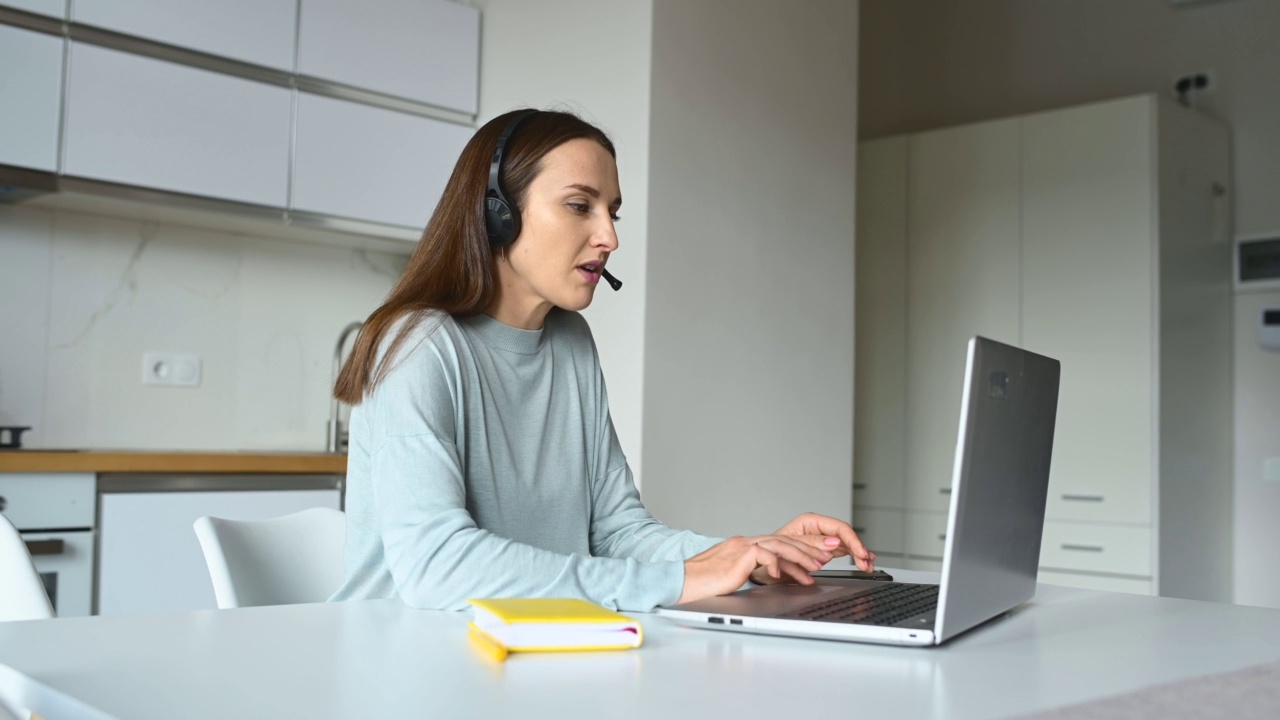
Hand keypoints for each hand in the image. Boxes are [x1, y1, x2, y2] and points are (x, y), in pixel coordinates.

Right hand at [677, 535, 834, 603]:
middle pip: (783, 541)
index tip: (814, 562)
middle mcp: (743, 543)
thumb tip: (768, 582)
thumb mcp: (731, 579)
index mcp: (742, 547)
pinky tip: (783, 576)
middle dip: (806, 551)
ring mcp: (740, 547)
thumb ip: (747, 575)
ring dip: (800, 558)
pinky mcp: (738, 555)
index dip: (798, 552)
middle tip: (824, 561)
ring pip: (779, 545)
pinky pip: (764, 554)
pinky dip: (777, 563)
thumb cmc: (701, 586)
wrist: (681, 583)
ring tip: (814, 568)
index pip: (777, 544)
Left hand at [748, 513, 875, 585]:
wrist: (760, 566)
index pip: (838, 528)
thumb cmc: (769, 553)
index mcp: (809, 522)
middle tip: (866, 562)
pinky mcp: (823, 550)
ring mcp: (821, 539)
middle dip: (858, 548)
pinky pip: (843, 551)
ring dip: (859, 554)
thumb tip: (833, 542)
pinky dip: (853, 557)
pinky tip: (863, 562)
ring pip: (846, 544)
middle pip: (845, 535)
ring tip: (868, 565)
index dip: (852, 540)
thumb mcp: (788, 547)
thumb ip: (811, 544)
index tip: (860, 552)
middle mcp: (817, 529)